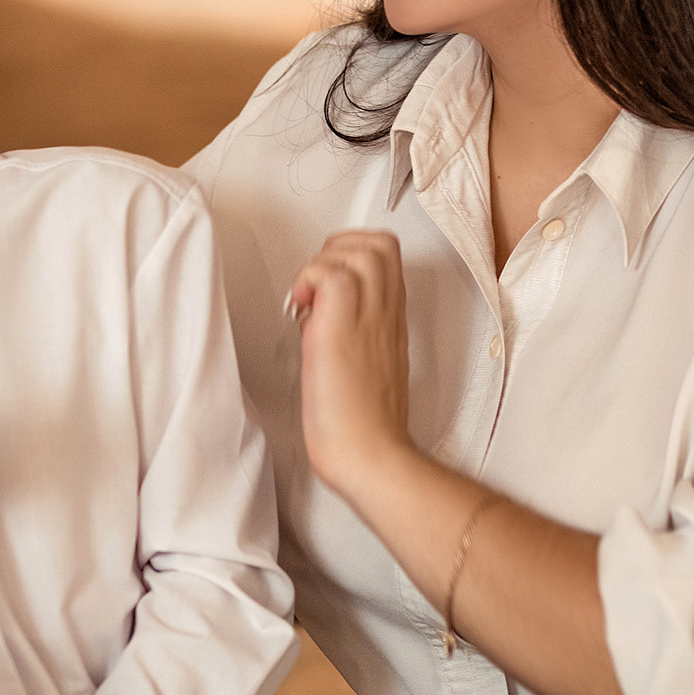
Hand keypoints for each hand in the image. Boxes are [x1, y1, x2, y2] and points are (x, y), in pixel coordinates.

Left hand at [286, 230, 416, 490]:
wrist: (369, 452)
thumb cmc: (364, 423)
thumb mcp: (365, 364)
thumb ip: (350, 331)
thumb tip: (318, 310)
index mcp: (391, 320)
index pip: (384, 256)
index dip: (353, 255)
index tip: (328, 284)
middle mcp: (385, 312)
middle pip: (378, 242)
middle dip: (339, 248)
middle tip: (317, 285)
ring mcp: (367, 317)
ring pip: (357, 249)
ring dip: (322, 264)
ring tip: (309, 300)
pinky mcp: (341, 328)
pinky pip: (330, 274)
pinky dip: (309, 281)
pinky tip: (302, 312)